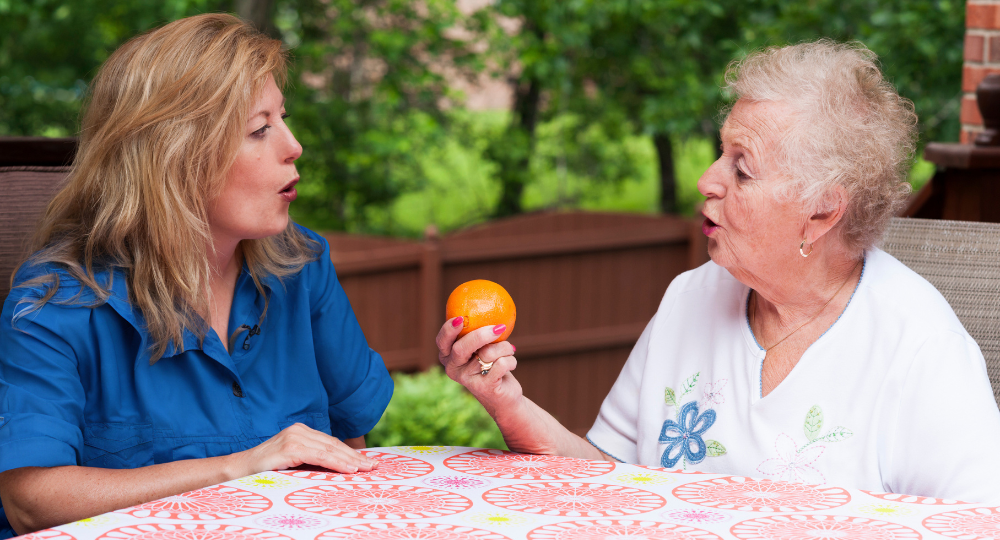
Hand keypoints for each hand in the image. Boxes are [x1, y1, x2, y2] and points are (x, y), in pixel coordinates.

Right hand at [229, 423, 376, 477]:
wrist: (236, 470)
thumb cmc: (264, 470)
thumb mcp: (292, 463)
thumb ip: (310, 461)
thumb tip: (336, 469)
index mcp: (301, 432)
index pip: (331, 443)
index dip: (350, 453)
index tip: (367, 462)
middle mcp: (299, 430)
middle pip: (334, 445)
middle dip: (355, 457)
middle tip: (373, 466)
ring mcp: (294, 437)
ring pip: (330, 450)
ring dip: (350, 460)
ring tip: (366, 468)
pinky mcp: (290, 447)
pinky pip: (319, 456)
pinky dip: (336, 462)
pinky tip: (349, 468)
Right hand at [437, 317, 519, 418]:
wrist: (503, 396)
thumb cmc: (492, 364)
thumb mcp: (483, 347)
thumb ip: (479, 332)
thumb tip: (490, 305)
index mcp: (448, 356)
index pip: (442, 341)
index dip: (449, 329)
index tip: (460, 318)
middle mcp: (453, 368)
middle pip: (461, 347)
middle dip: (481, 335)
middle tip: (499, 328)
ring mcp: (467, 380)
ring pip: (488, 353)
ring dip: (505, 348)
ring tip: (510, 350)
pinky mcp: (483, 388)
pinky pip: (501, 364)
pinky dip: (511, 360)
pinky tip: (511, 364)